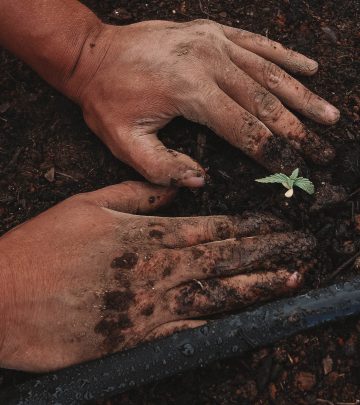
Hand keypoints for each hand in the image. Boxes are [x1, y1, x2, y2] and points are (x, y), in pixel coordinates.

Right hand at [0, 181, 315, 371]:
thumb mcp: (89, 204)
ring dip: (255, 287)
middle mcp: (155, 270)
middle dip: (266, 253)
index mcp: (145, 235)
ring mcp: (149, 306)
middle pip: (223, 260)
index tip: (278, 224)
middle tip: (301, 248)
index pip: (211, 229)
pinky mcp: (136, 336)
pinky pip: (187, 330)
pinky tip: (245, 318)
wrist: (7, 297)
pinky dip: (218, 323)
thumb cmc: (43, 245)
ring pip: (215, 295)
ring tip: (289, 280)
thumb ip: (137, 194)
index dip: (249, 227)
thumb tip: (177, 187)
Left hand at [69, 19, 339, 186]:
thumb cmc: (107, 100)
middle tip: (323, 151)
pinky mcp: (211, 32)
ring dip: (302, 96)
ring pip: (269, 72)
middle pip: (265, 102)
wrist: (92, 55)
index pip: (243, 128)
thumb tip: (202, 181)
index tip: (295, 170)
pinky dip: (285, 57)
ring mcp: (212, 42)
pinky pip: (257, 43)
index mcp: (190, 91)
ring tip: (329, 116)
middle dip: (297, 130)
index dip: (272, 152)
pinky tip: (309, 67)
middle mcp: (209, 62)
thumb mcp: (124, 143)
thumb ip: (163, 168)